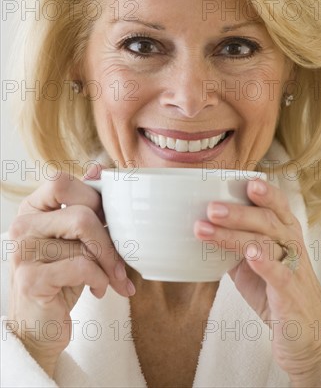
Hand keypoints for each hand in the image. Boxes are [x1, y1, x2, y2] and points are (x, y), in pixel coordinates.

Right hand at [7, 165, 134, 377]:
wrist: (40, 326)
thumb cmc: (62, 277)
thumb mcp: (75, 239)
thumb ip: (84, 205)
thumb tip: (98, 167)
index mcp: (33, 209)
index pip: (61, 182)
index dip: (92, 197)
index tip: (109, 220)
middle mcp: (23, 226)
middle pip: (81, 214)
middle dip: (110, 240)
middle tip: (123, 260)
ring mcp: (23, 252)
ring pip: (85, 243)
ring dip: (109, 266)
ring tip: (112, 279)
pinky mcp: (31, 279)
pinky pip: (81, 267)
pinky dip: (100, 280)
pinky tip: (99, 290)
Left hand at [194, 179, 320, 386]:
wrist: (307, 337)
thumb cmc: (278, 293)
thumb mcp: (255, 262)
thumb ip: (235, 244)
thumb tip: (202, 226)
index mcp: (284, 233)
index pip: (277, 205)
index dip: (264, 191)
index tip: (245, 180)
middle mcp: (290, 245)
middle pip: (267, 220)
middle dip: (237, 212)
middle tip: (210, 207)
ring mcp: (292, 268)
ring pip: (265, 242)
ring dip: (233, 234)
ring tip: (206, 228)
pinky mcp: (289, 294)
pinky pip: (278, 273)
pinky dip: (264, 262)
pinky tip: (249, 254)